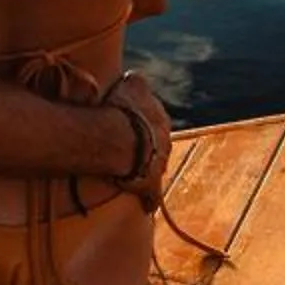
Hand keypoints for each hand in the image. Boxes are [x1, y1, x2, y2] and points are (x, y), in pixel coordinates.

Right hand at [105, 73, 172, 207]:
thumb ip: (137, 81)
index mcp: (162, 120)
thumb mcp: (132, 85)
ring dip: (145, 170)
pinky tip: (146, 207)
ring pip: (155, 169)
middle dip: (147, 147)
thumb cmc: (122, 110)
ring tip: (131, 171)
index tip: (131, 125)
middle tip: (132, 149)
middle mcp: (166, 144)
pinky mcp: (150, 187)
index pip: (156, 120)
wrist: (119, 139)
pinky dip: (148, 201)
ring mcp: (159, 167)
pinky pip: (151, 197)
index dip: (142, 123)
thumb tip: (136, 76)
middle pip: (158, 146)